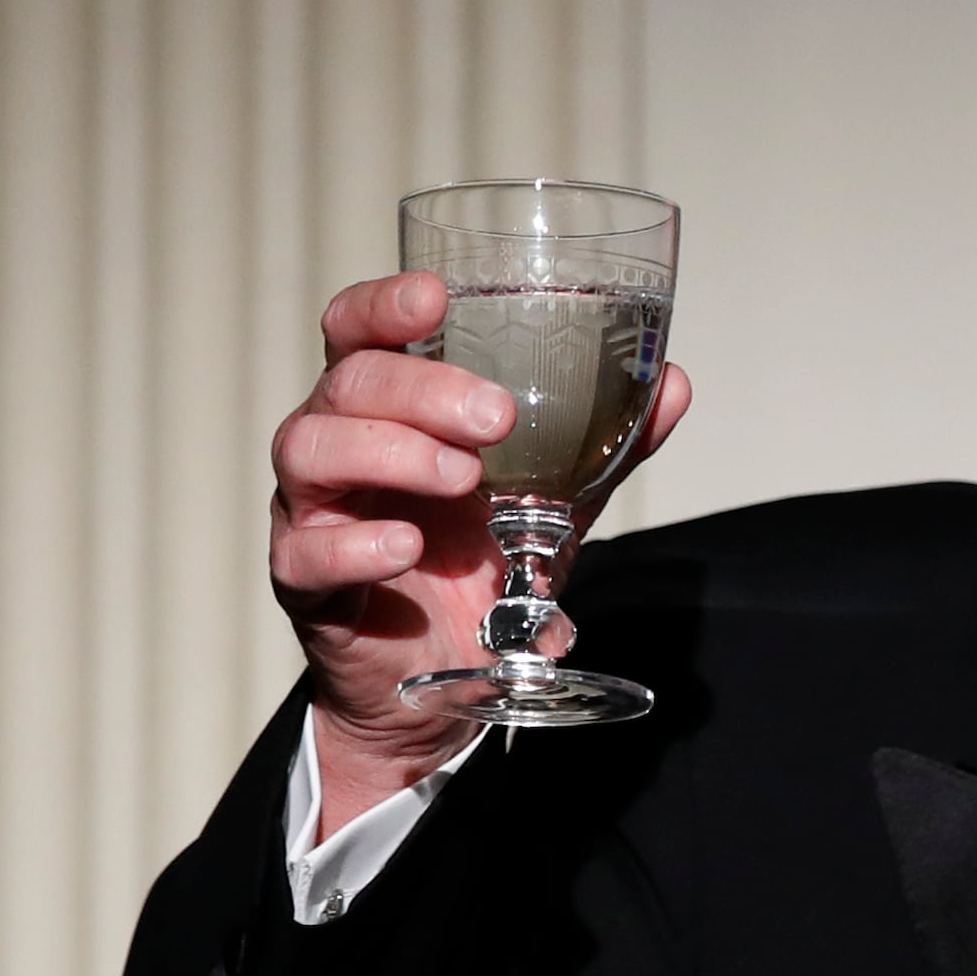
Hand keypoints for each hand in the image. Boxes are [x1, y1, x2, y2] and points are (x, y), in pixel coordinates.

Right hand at [268, 271, 692, 834]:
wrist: (448, 678)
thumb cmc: (482, 565)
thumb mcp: (555, 499)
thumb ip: (605, 445)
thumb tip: (673, 384)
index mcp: (387, 410)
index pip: (357, 332)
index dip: (382, 306)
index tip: (434, 297)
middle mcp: (338, 445)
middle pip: (348, 382)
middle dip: (423, 389)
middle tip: (497, 417)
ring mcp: (311, 510)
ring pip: (313, 448)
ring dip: (391, 450)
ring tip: (464, 476)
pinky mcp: (303, 580)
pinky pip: (306, 552)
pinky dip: (356, 544)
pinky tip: (406, 545)